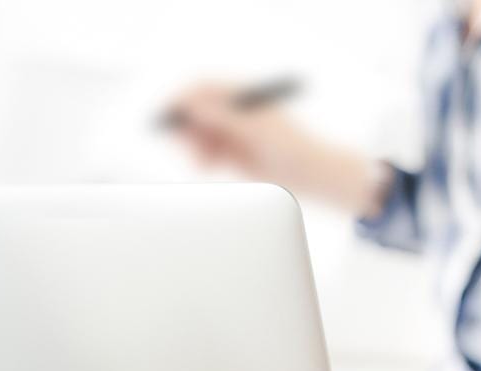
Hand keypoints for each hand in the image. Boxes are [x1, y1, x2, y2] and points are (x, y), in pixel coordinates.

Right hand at [165, 83, 380, 215]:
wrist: (309, 174)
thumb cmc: (290, 145)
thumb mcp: (256, 128)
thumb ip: (225, 114)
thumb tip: (195, 103)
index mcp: (240, 94)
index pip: (203, 87)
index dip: (183, 97)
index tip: (171, 114)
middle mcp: (233, 110)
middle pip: (195, 111)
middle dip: (186, 127)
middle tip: (186, 145)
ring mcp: (231, 132)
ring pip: (197, 134)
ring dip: (192, 146)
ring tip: (202, 162)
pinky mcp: (231, 153)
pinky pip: (205, 152)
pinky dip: (201, 158)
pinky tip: (208, 166)